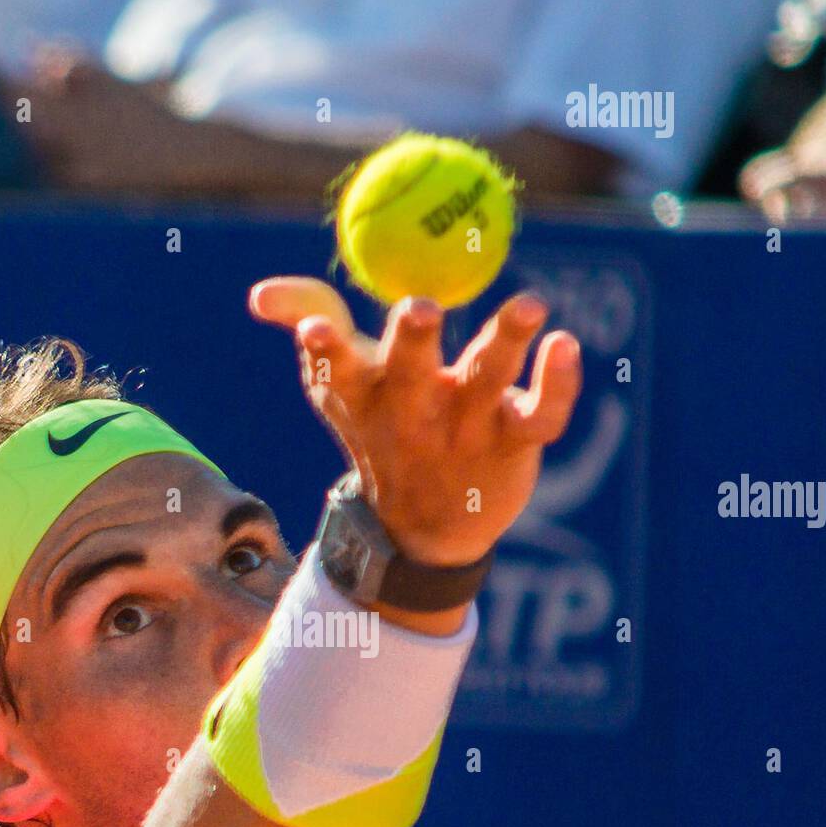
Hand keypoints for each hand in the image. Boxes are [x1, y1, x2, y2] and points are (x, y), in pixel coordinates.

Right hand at [249, 278, 580, 565]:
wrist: (424, 531)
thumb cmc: (382, 432)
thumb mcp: (343, 386)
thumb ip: (312, 324)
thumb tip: (261, 295)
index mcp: (370, 393)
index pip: (339, 369)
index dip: (326, 349)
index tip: (314, 330)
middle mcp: (417, 409)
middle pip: (413, 372)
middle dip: (413, 342)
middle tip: (420, 308)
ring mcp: (468, 427)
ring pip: (488, 379)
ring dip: (507, 340)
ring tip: (530, 307)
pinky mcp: (515, 441)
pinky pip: (543, 412)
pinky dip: (559, 381)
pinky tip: (564, 344)